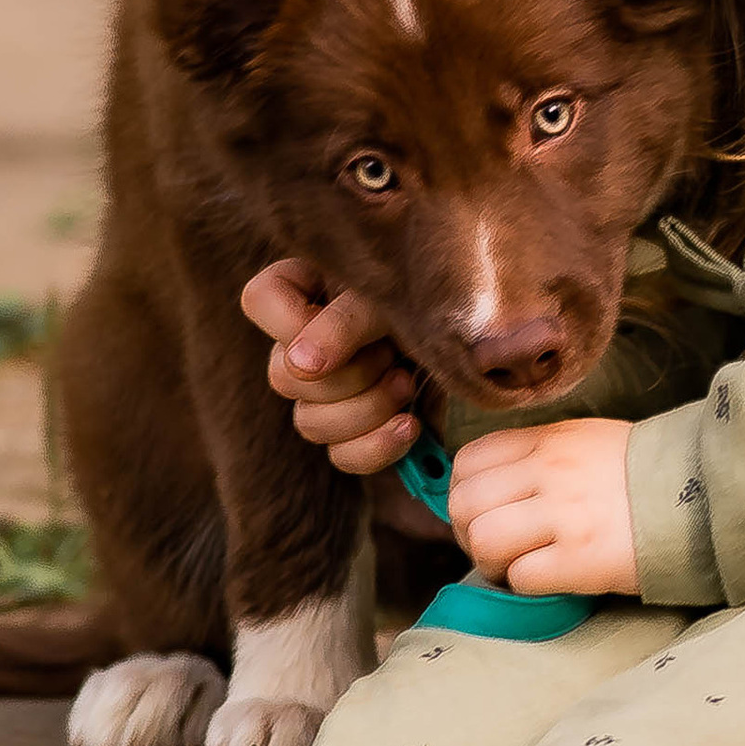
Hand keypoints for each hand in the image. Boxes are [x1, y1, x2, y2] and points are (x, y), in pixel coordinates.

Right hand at [240, 258, 418, 479]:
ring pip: (309, 423)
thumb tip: (300, 367)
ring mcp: (328, 391)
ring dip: (364, 410)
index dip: (293, 324)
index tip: (339, 329)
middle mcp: (306, 341)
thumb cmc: (435, 299)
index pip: (259, 301)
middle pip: (283, 378)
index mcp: (306, 288)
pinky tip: (410, 427)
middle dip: (345, 375)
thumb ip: (343, 323)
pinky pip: (343, 457)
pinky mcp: (357, 430)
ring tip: (405, 385)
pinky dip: (376, 447)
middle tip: (390, 357)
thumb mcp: (391, 298)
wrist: (485, 339)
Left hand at [448, 421, 636, 596]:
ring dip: (493, 562)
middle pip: (465, 504)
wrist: (704, 495)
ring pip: (484, 539)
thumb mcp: (586, 442)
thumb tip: (490, 492)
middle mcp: (550, 471)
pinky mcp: (582, 557)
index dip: (464, 494)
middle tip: (496, 548)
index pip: (468, 462)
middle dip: (469, 534)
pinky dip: (525, 585)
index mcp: (548, 440)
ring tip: (519, 566)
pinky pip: (521, 577)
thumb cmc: (643, 475)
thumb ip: (537, 457)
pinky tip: (549, 579)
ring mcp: (565, 514)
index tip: (485, 513)